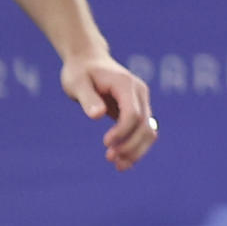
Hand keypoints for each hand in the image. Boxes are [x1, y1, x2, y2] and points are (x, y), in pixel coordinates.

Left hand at [62, 51, 159, 168]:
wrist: (88, 60)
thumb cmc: (80, 71)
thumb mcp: (76, 82)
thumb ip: (88, 98)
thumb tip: (98, 115)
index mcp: (126, 84)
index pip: (133, 113)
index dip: (122, 131)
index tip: (106, 143)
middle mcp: (139, 92)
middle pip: (145, 125)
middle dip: (130, 145)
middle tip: (110, 158)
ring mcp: (141, 101)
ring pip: (149, 131)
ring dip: (137, 150)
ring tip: (118, 166)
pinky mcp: (138, 109)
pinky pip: (144, 131)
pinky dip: (136, 147)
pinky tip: (122, 161)